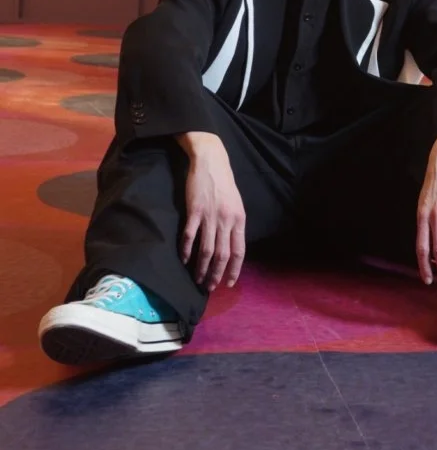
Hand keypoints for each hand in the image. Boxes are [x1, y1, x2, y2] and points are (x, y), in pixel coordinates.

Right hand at [176, 131, 245, 291]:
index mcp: (239, 219)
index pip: (239, 251)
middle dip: (216, 274)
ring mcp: (209, 216)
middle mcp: (226, 220)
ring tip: (197, 279)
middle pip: (222, 254)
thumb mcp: (236, 204)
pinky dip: (186, 250)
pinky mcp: (194, 211)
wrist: (211, 162)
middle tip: (210, 287)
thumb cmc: (224, 184)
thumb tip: (231, 246)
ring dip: (201, 268)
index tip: (228, 283)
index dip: (233, 269)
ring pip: (206, 250)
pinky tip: (184, 260)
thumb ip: (234, 224)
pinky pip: (189, 236)